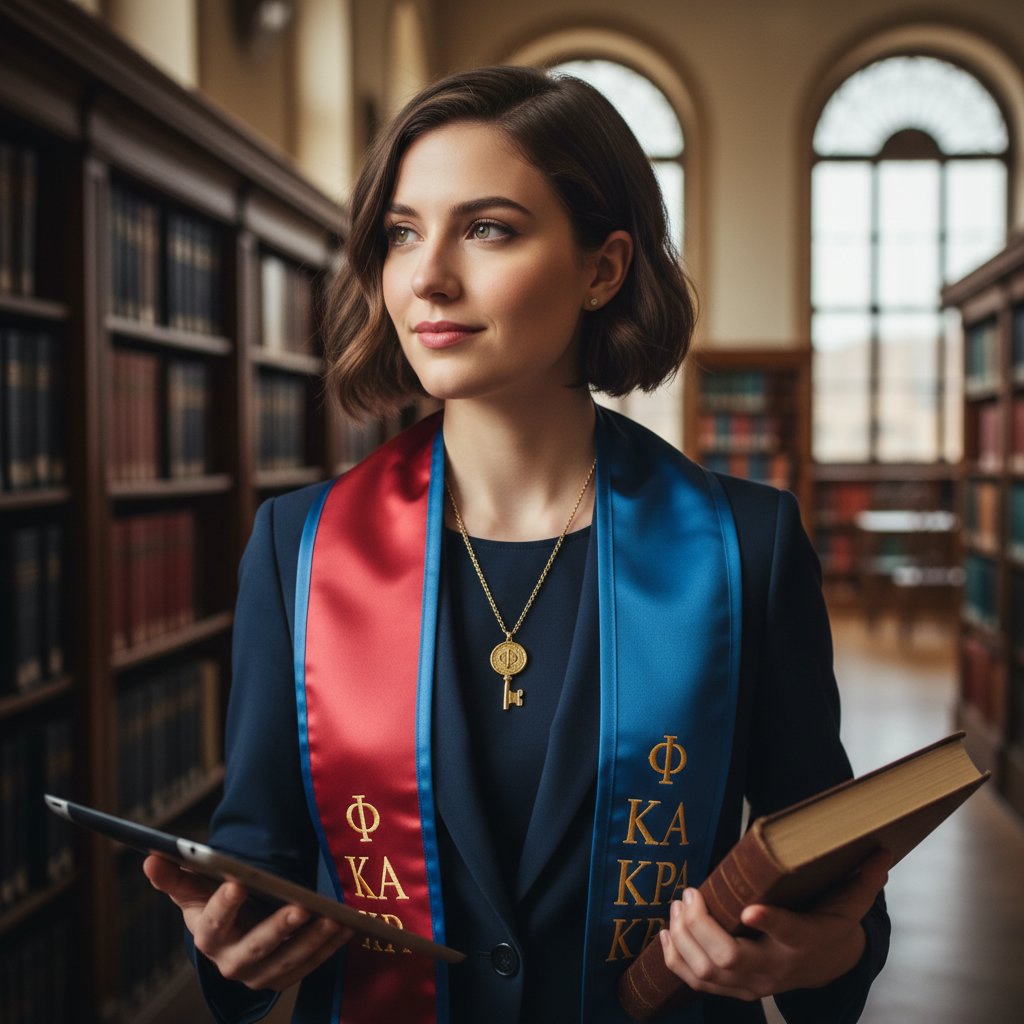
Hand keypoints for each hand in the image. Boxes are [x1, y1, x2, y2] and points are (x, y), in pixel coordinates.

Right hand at [143, 854, 352, 990]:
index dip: (224, 904)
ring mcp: (259, 973)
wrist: (229, 937)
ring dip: (314, 939)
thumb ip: (175, 875)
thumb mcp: (193, 889)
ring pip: (289, 958)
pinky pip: (310, 964)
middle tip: (302, 906)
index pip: (213, 922)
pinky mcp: (283, 977)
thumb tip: (151, 858)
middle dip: (279, 927)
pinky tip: (348, 925)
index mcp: (207, 936)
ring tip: (336, 916)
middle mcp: (231, 961)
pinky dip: (330, 947)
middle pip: (256, 946)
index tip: (237, 882)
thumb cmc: (211, 903)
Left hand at [659, 849, 890, 1000]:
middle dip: (701, 927)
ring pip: (708, 972)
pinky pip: (698, 983)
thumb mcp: (848, 905)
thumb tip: (882, 851)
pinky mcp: (735, 990)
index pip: (790, 933)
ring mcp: (753, 984)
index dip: (769, 922)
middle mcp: (776, 968)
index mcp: (805, 940)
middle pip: (730, 958)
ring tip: (677, 906)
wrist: (825, 968)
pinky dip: (677, 960)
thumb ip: (861, 880)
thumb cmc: (829, 926)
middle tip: (690, 893)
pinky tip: (667, 932)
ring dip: (684, 939)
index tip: (749, 908)